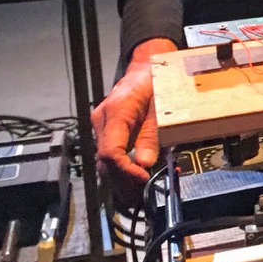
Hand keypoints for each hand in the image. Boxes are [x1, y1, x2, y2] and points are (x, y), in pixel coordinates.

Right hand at [91, 37, 175, 207]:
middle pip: (105, 161)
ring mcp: (101, 126)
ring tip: (139, 191)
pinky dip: (122, 167)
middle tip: (141, 194)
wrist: (146, 66)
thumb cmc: (155, 79)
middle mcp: (102, 121)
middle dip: (122, 181)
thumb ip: (152, 134)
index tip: (142, 178)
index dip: (125, 170)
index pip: (110, 151)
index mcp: (115, 112)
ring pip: (105, 161)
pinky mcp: (107, 130)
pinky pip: (111, 153)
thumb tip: (145, 163)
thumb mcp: (161, 105)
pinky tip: (136, 176)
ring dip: (121, 178)